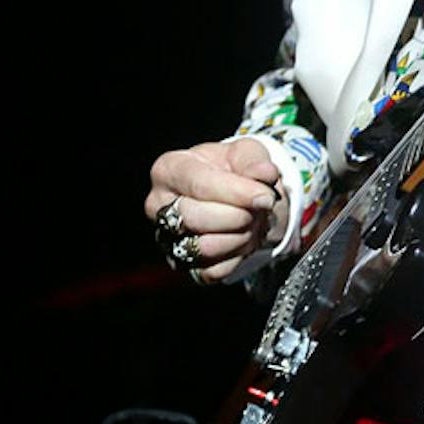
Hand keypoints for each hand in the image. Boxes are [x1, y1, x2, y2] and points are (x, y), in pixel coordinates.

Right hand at [144, 138, 285, 282]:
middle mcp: (158, 205)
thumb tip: (265, 174)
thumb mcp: (247, 153)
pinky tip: (242, 238)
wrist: (238, 194)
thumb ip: (255, 161)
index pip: (198, 184)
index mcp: (168, 169)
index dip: (237, 192)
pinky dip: (236, 257)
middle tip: (260, 207)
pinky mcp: (180, 264)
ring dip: (241, 236)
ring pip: (205, 248)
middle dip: (239, 215)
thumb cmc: (234, 169)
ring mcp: (166, 237)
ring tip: (252, 221)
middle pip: (197, 218)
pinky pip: (212, 271)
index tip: (266, 197)